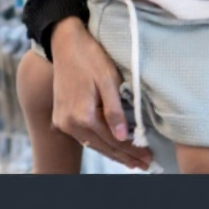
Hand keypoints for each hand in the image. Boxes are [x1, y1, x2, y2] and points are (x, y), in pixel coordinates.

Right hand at [50, 18, 151, 170]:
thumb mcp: (107, 80)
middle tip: (144, 165)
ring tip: (131, 161)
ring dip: (112, 153)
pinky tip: (110, 146)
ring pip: (92, 143)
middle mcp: (69, 123)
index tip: (148, 159)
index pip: (113, 141)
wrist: (64, 42)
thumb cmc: (90, 57)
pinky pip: (83, 136)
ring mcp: (62, 121)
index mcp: (82, 115)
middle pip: (102, 147)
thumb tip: (123, 138)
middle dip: (124, 157)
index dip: (132, 151)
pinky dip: (98, 142)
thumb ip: (114, 110)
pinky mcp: (60, 116)